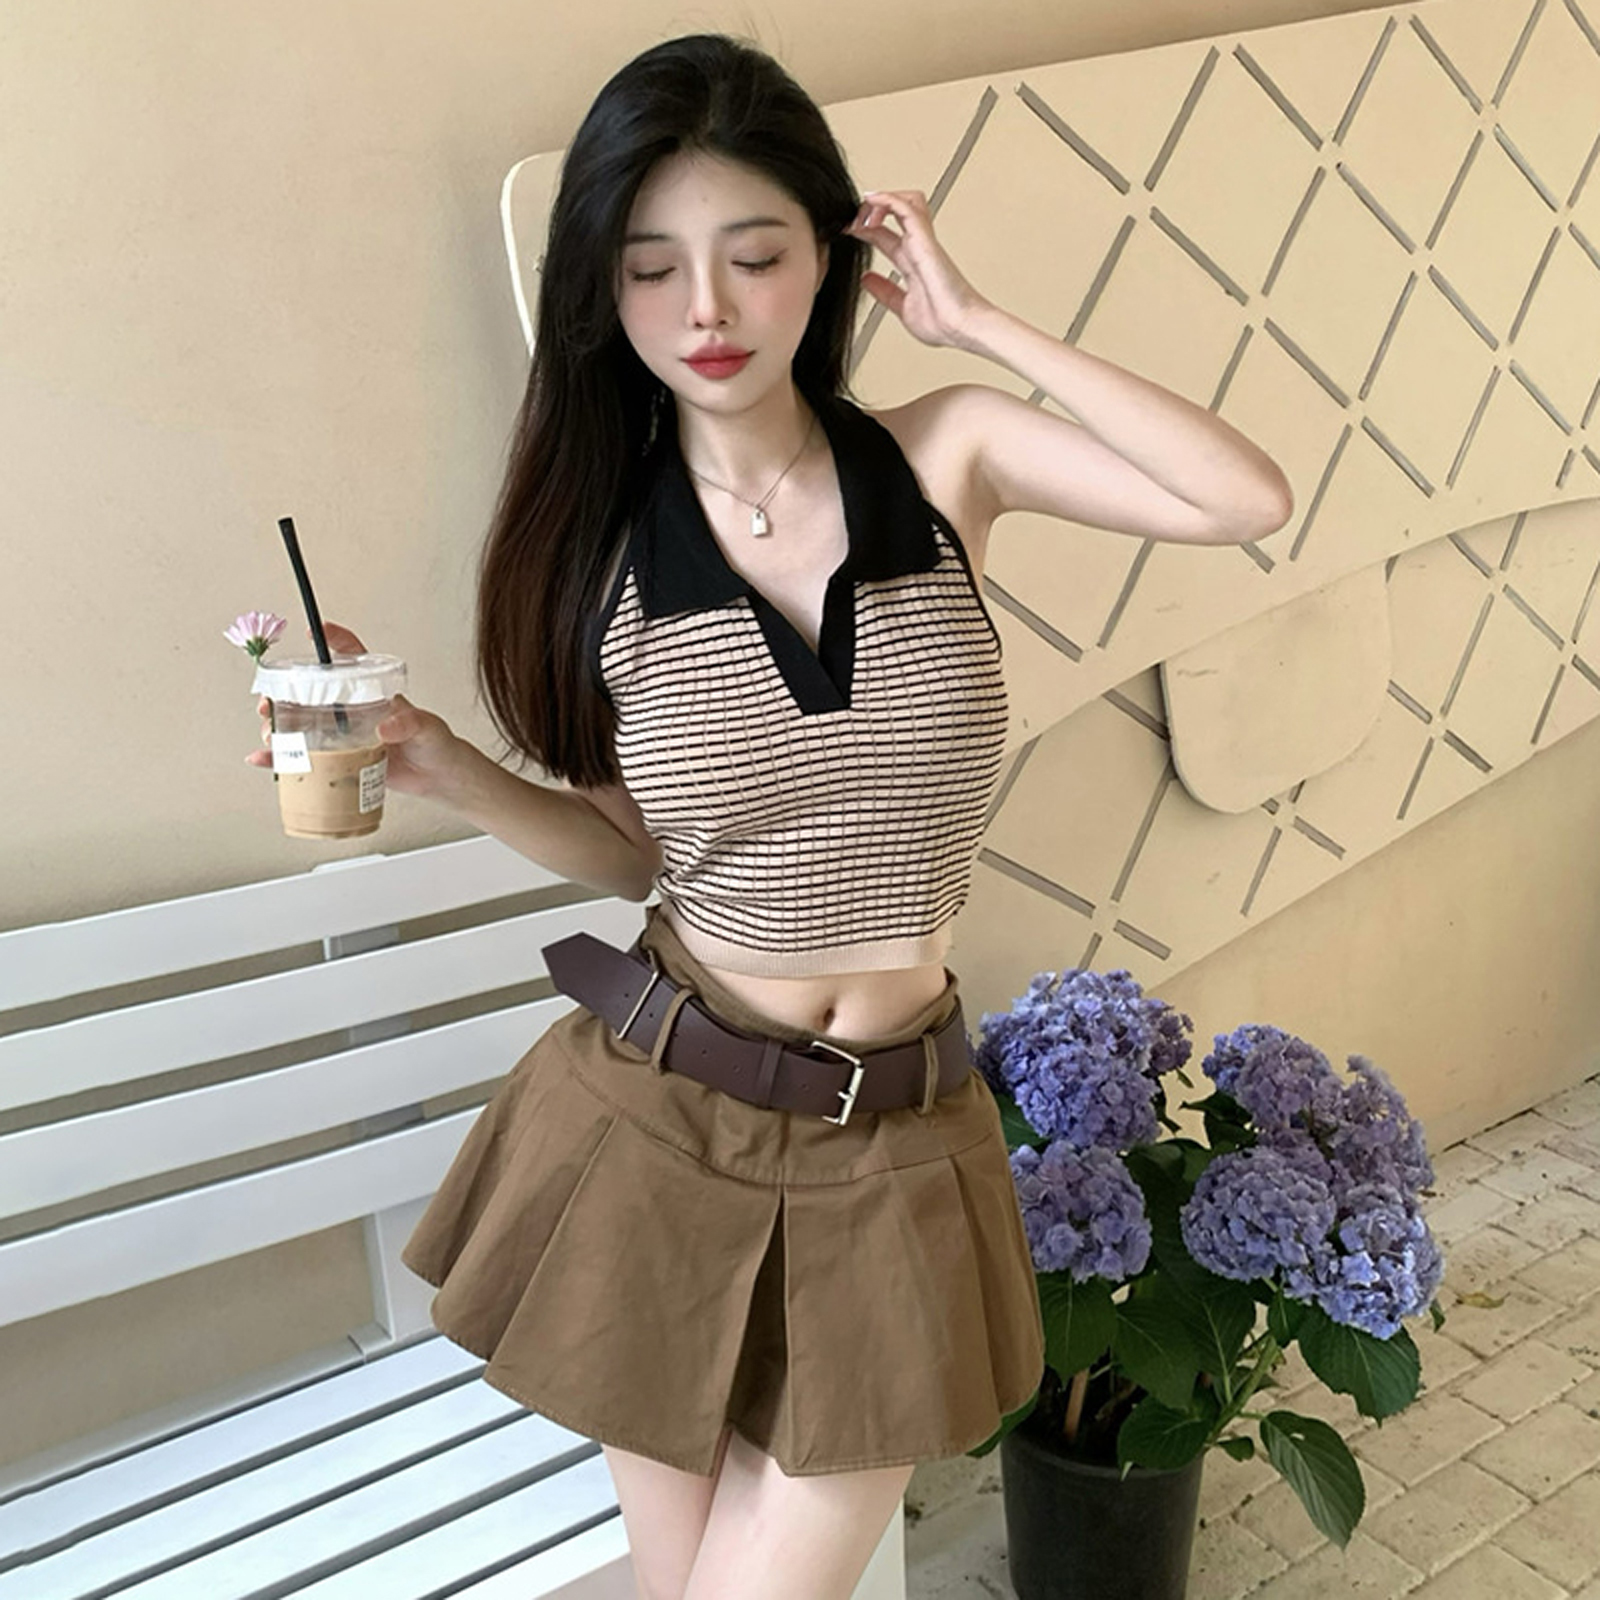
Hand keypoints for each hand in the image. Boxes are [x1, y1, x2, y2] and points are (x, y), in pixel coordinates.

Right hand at [244, 622, 467, 801]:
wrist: (439, 776)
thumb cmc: (435, 743)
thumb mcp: (425, 727)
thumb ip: (407, 723)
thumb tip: (385, 729)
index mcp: (373, 692)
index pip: (353, 658)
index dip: (335, 641)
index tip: (315, 631)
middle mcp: (353, 711)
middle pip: (310, 695)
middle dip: (283, 696)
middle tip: (269, 703)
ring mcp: (344, 735)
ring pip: (302, 726)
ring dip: (279, 728)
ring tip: (270, 735)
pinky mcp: (340, 760)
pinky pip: (306, 759)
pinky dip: (283, 761)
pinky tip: (265, 760)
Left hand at [845, 189, 991, 350]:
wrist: (959, 328)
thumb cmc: (942, 322)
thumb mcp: (902, 306)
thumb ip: (885, 291)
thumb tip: (867, 280)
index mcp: (913, 263)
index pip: (886, 235)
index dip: (865, 229)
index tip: (847, 230)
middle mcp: (918, 248)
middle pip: (894, 213)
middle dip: (869, 210)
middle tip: (849, 218)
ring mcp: (923, 242)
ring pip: (905, 201)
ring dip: (880, 200)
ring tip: (861, 211)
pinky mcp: (925, 240)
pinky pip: (906, 208)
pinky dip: (887, 199)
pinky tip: (871, 200)